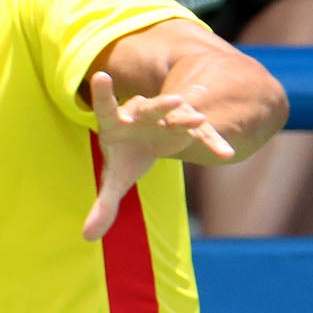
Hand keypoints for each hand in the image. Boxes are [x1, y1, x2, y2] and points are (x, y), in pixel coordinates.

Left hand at [82, 72, 233, 240]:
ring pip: (175, 116)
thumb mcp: (115, 179)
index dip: (103, 93)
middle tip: (173, 102)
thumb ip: (103, 205)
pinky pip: (199, 134)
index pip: (105, 107)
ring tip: (201, 119)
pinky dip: (211, 143)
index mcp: (115, 123)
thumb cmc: (125, 156)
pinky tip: (225, 154)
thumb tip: (87, 237)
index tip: (100, 75)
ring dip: (187, 118)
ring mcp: (164, 118)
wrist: (146, 141)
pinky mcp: (183, 127)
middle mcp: (139, 115)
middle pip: (147, 108)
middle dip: (159, 106)